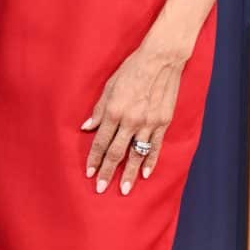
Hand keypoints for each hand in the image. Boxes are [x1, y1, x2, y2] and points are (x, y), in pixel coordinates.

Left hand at [81, 39, 187, 194]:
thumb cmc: (132, 68)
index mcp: (114, 111)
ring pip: (136, 154)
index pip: (101, 141)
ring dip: (129, 173)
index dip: (94, 158)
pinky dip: (150, 161)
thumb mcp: (109, 85)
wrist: (162, 60)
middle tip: (100, 189)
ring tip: (124, 189)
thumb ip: (99, 109)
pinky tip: (144, 174)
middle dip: (107, 172)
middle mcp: (130, 120)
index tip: (89, 173)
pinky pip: (155, 146)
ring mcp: (148, 123)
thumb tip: (87, 127)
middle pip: (116, 152)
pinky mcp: (163, 122)